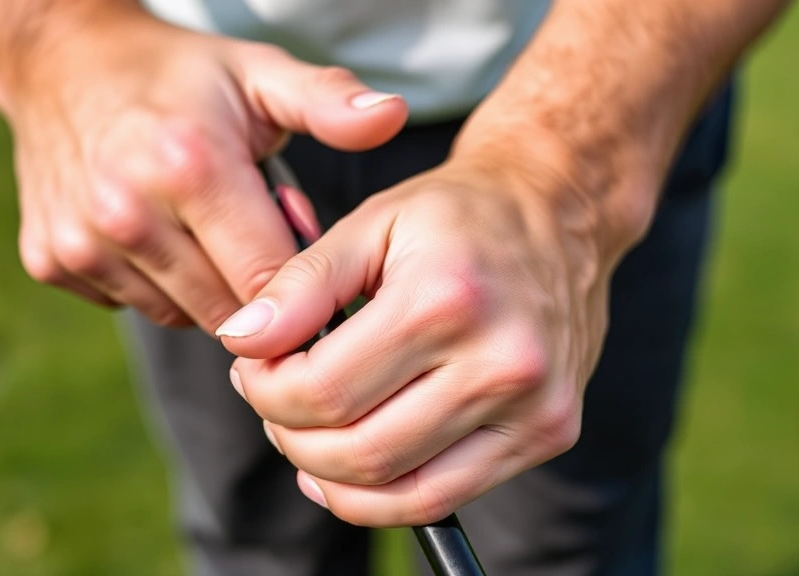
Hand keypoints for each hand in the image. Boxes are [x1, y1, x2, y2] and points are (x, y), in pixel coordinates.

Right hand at [0, 9, 406, 330]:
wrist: (62, 62)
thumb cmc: (179, 74)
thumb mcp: (258, 74)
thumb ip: (328, 102)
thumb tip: (393, 116)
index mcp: (190, 167)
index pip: (270, 282)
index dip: (297, 278)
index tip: (298, 249)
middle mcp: (128, 214)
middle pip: (228, 310)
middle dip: (253, 286)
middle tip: (249, 229)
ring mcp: (82, 243)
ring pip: (182, 315)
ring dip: (205, 288)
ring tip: (201, 225)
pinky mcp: (52, 261)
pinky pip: (134, 305)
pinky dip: (156, 284)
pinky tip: (155, 233)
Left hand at [218, 150, 634, 526]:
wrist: (557, 213)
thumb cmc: (457, 217)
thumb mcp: (369, 224)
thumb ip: (300, 284)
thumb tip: (241, 340)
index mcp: (447, 298)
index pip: (323, 389)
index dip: (265, 390)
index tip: (253, 368)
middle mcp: (502, 359)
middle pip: (358, 447)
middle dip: (290, 433)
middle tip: (273, 399)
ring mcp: (534, 406)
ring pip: (396, 488)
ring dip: (328, 472)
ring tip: (306, 430)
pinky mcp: (549, 432)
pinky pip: (442, 497)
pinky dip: (379, 500)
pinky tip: (347, 472)